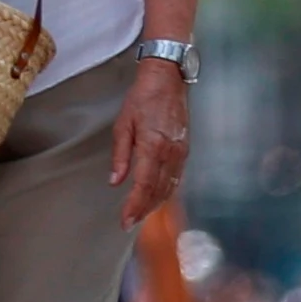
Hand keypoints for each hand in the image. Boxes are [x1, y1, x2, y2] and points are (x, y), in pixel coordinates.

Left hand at [111, 56, 190, 222]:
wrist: (167, 79)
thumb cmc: (143, 97)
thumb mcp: (123, 123)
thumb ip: (121, 155)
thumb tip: (115, 180)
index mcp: (153, 146)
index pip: (144, 185)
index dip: (134, 206)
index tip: (125, 220)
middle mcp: (170, 152)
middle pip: (158, 191)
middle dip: (143, 210)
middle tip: (129, 222)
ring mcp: (180, 152)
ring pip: (169, 187)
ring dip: (155, 204)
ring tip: (140, 214)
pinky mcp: (185, 149)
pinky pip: (177, 178)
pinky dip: (166, 191)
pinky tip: (157, 197)